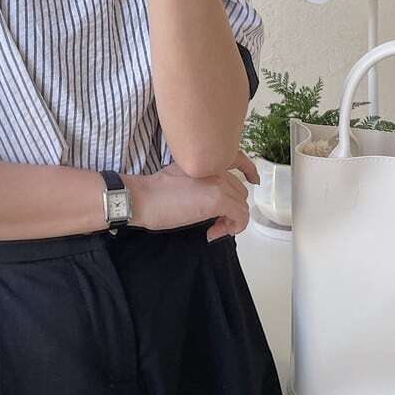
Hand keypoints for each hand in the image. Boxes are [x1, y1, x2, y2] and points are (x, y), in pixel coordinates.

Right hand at [127, 149, 259, 241]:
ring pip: (241, 205)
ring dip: (231, 221)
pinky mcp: (217, 200)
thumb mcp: (182, 175)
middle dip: (231, 209)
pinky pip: (240, 217)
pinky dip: (232, 228)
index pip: (238, 160)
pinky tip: (213, 233)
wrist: (141, 197)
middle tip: (214, 223)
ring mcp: (218, 183)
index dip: (250, 170)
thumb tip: (209, 196)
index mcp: (207, 160)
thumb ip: (201, 179)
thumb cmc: (154, 191)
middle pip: (239, 191)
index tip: (252, 179)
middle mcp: (216, 168)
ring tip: (213, 230)